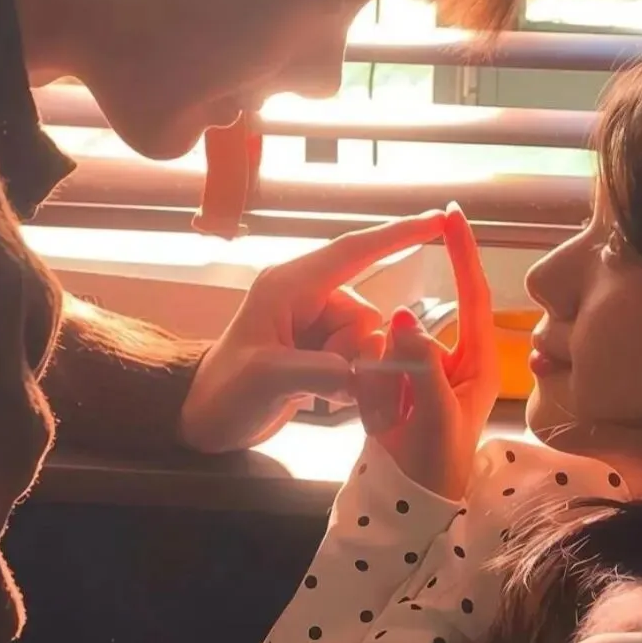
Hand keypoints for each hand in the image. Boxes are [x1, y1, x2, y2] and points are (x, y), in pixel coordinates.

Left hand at [179, 211, 445, 452]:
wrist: (203, 422)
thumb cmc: (224, 393)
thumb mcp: (267, 378)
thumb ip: (320, 368)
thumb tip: (364, 371)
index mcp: (289, 286)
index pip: (353, 251)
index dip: (398, 235)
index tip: (438, 220)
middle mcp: (306, 298)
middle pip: (366, 313)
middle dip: (357, 352)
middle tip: (325, 382)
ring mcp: (313, 325)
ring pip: (366, 341)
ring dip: (352, 372)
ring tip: (316, 392)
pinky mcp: (319, 350)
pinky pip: (358, 359)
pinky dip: (350, 382)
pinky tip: (320, 397)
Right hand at [354, 205, 499, 499]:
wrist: (415, 506)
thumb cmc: (439, 466)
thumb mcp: (435, 416)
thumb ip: (420, 366)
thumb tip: (402, 317)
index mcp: (477, 361)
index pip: (474, 295)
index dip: (464, 253)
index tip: (453, 214)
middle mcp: (451, 360)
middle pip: (417, 327)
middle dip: (398, 362)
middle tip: (398, 403)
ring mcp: (421, 374)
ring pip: (388, 348)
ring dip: (383, 386)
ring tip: (394, 427)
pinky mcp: (395, 387)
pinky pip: (372, 371)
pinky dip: (370, 394)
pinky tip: (383, 427)